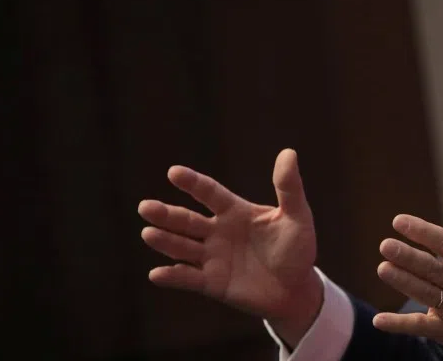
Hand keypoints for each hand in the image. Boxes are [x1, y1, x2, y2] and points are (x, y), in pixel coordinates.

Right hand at [138, 148, 321, 345]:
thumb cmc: (298, 249)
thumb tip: (289, 152)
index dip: (193, 183)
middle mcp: (218, 232)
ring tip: (148, 233)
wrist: (297, 290)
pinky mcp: (212, 283)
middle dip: (166, 214)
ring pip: (183, 247)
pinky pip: (189, 279)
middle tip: (145, 206)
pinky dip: (173, 277)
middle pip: (187, 220)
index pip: (210, 193)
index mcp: (235, 211)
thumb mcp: (297, 216)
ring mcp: (213, 258)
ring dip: (165, 241)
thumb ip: (289, 188)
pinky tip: (156, 274)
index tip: (174, 172)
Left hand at [373, 185, 442, 360]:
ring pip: (427, 294)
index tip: (399, 221)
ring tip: (383, 268)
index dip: (423, 232)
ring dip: (404, 282)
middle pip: (434, 269)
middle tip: (385, 245)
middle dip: (408, 257)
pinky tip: (380, 320)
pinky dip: (400, 325)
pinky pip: (422, 328)